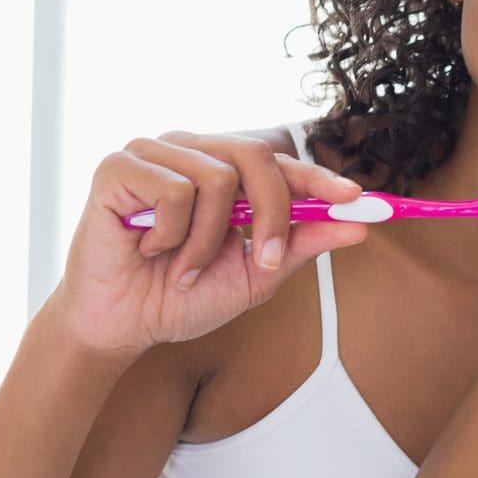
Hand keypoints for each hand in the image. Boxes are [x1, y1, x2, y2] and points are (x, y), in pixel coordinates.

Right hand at [51, 131, 369, 355]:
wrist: (121, 326)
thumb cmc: (182, 295)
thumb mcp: (257, 274)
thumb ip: (302, 244)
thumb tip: (359, 227)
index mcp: (224, 169)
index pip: (281, 162)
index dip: (319, 177)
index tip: (356, 199)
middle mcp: (192, 151)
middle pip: (256, 155)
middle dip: (272, 212)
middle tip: (265, 259)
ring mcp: (154, 153)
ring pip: (216, 178)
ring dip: (208, 239)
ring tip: (183, 266)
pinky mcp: (118, 166)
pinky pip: (173, 190)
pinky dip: (171, 233)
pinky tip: (149, 248)